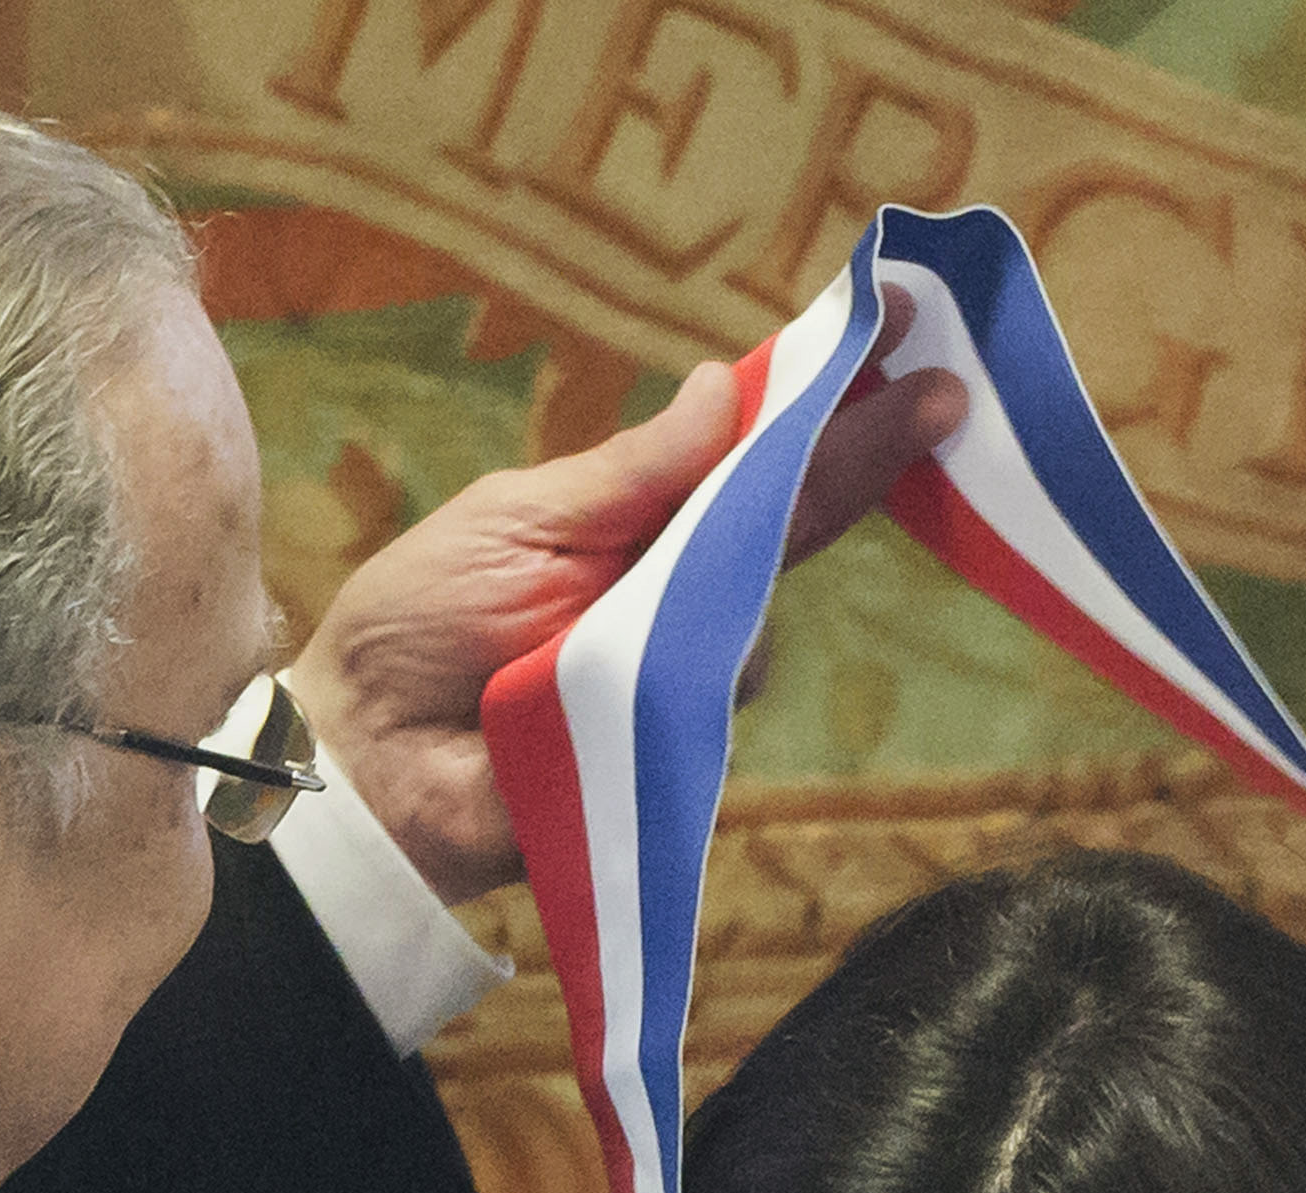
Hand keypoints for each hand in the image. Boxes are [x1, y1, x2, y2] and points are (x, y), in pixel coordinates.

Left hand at [284, 327, 970, 901]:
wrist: (364, 757)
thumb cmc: (419, 624)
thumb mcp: (517, 516)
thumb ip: (628, 469)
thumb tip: (724, 386)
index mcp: (640, 519)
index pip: (751, 452)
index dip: (822, 396)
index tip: (892, 322)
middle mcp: (676, 592)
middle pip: (793, 520)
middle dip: (865, 453)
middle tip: (941, 391)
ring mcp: (681, 674)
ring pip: (758, 613)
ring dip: (729, 570)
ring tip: (645, 573)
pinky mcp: (669, 753)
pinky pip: (713, 696)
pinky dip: (683, 658)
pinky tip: (621, 653)